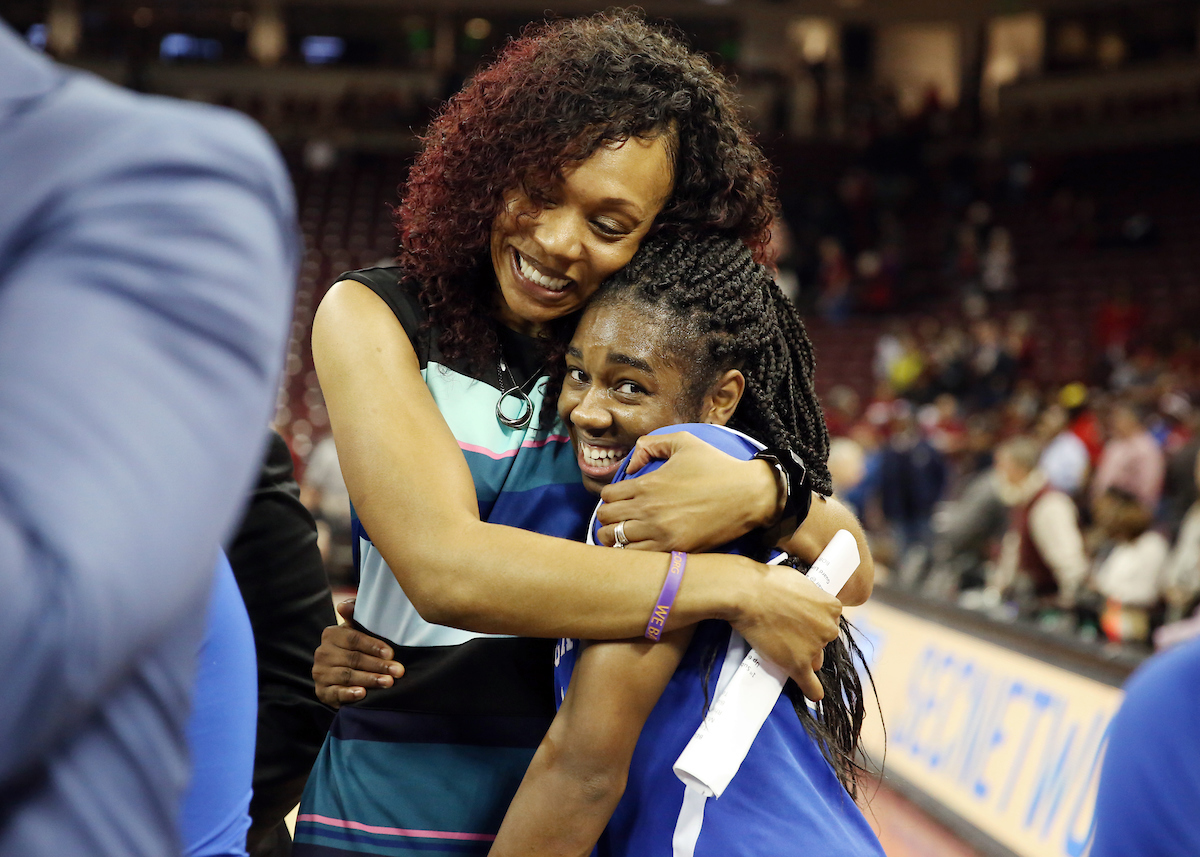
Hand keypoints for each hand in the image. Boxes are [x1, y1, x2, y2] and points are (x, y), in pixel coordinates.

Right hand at [312, 599, 403, 707]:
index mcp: (331, 634)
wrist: (341, 675)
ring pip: (347, 676)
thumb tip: (343, 606)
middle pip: (353, 658)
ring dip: (369, 679)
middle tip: (398, 671)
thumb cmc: (355, 648)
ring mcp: (320, 673)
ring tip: (388, 682)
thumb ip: (355, 616)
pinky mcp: (322, 692)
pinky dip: (349, 694)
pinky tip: (363, 694)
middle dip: (378, 665)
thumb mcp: (357, 630)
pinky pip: (335, 693)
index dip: (373, 646)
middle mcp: (322, 653)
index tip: (391, 653)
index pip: (353, 639)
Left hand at [595, 432, 776, 551]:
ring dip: (617, 538)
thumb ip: (652, 444)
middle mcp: (648, 510)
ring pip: (615, 542)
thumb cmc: (718, 466)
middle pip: (605, 520)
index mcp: (647, 484)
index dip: (611, 497)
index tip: (622, 500)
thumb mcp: (684, 441)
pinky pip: (638, 559)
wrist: (749, 494)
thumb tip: (632, 464)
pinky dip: (633, 554)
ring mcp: (660, 533)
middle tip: (622, 519)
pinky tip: (643, 548)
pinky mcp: (675, 550)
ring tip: (628, 535)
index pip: (607, 496)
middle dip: (609, 518)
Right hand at [731, 565, 841, 701]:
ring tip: (779, 645)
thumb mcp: (800, 581)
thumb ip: (812, 596)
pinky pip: (810, 684)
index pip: (829, 620)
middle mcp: (828, 629)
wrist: (747, 594)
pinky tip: (813, 695)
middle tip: (785, 629)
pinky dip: (812, 690)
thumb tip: (807, 604)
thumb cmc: (768, 583)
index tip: (799, 618)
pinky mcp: (798, 664)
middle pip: (823, 641)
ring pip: (813, 660)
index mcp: (832, 607)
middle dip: (809, 638)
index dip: (812, 619)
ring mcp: (814, 648)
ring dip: (802, 656)